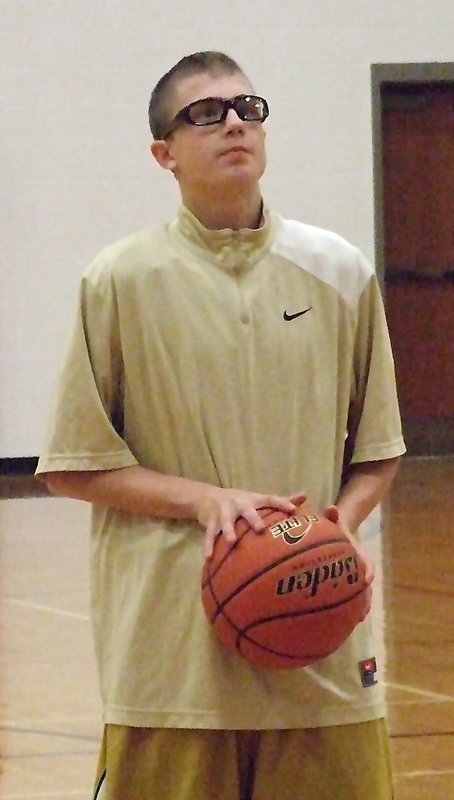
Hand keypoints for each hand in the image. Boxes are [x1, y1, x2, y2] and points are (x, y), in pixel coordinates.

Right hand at [197, 488, 306, 558]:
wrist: (207, 497)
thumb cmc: (240, 502)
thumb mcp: (258, 499)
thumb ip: (281, 499)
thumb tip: (305, 494)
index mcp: (253, 500)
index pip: (270, 499)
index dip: (282, 503)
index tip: (294, 510)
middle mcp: (239, 504)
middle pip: (247, 511)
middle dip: (253, 519)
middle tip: (260, 529)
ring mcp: (223, 512)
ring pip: (226, 522)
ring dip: (228, 531)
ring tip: (231, 542)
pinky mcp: (210, 522)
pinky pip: (209, 534)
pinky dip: (209, 545)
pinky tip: (208, 557)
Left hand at [323, 504, 373, 621]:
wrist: (341, 528)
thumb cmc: (335, 526)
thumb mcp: (334, 519)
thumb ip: (333, 515)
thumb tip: (332, 507)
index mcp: (357, 552)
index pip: (368, 563)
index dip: (368, 571)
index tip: (367, 580)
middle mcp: (359, 565)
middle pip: (367, 584)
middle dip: (365, 598)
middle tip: (362, 613)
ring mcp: (355, 573)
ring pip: (361, 592)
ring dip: (360, 606)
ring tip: (356, 621)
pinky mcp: (347, 579)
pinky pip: (349, 594)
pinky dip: (347, 605)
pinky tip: (341, 620)